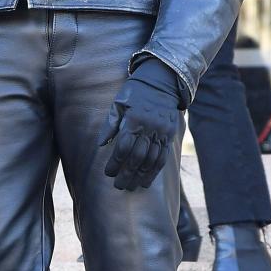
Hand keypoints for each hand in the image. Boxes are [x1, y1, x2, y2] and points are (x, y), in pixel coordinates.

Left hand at [99, 59, 181, 190]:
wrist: (161, 82)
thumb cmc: (135, 92)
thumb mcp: (119, 103)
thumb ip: (110, 124)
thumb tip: (100, 144)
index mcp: (134, 119)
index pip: (123, 147)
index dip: (115, 162)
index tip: (108, 173)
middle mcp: (149, 128)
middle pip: (137, 157)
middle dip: (127, 174)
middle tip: (119, 186)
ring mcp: (161, 133)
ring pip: (151, 160)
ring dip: (141, 176)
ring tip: (132, 187)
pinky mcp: (169, 135)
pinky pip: (163, 157)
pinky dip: (154, 171)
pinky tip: (147, 180)